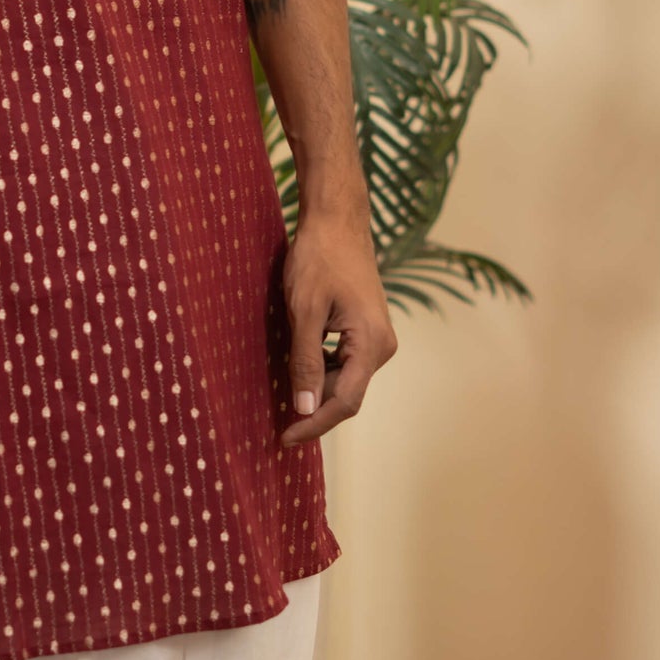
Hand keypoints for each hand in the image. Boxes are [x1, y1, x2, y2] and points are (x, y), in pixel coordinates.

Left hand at [279, 202, 397, 449]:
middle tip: (276, 421)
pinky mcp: (368, 331)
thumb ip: (305, 363)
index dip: (315, 424)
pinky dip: (322, 369)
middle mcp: (383, 347)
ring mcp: (377, 338)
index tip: (286, 438)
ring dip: (316, 388)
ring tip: (282, 390)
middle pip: (347, 394)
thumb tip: (305, 408)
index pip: (345, 402)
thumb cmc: (319, 259)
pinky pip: (346, 362)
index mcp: (372, 344)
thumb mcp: (305, 312)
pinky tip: (298, 364)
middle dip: (314, 408)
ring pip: (345, 379)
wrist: (337, 221)